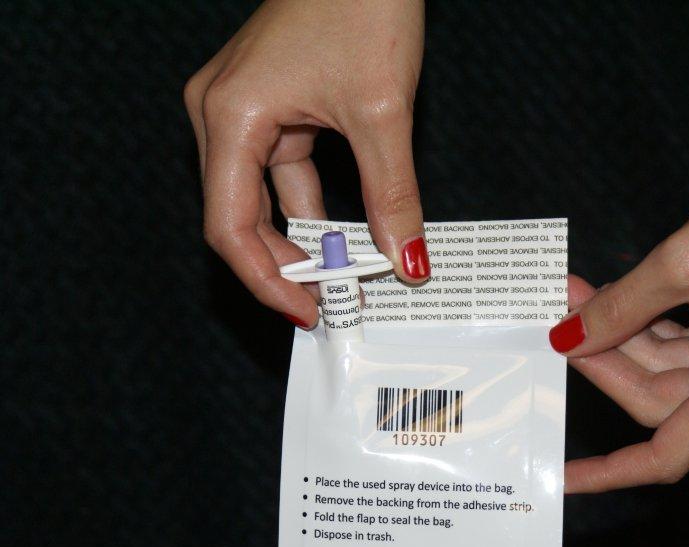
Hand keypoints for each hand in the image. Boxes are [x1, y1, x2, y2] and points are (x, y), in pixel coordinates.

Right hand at [184, 0, 427, 327]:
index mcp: (229, 116)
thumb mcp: (381, 113)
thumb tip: (405, 259)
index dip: (267, 278)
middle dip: (285, 264)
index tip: (308, 312)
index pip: (230, 226)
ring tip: (344, 276)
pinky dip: (313, 203)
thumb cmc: (361, 2)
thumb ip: (391, 195)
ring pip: (265, 196)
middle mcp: (221, 113)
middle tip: (328, 303)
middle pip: (238, 216)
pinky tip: (346, 232)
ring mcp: (243, 108)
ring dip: (304, 237)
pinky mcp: (271, 103)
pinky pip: (285, 170)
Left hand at [552, 134, 688, 492]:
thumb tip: (569, 337)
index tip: (565, 477)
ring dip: (627, 334)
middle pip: (659, 396)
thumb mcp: (681, 262)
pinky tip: (625, 293)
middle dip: (604, 359)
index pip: (665, 453)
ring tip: (580, 292)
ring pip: (675, 365)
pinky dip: (660, 322)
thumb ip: (618, 309)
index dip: (610, 472)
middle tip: (559, 314)